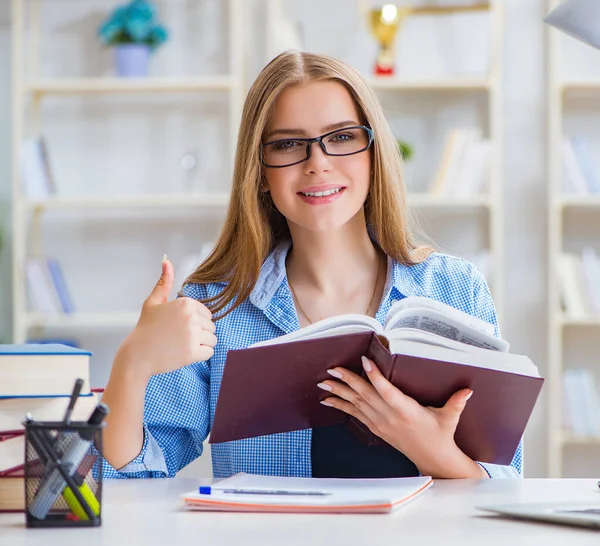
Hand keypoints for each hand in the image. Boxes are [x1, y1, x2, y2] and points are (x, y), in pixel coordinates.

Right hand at [116, 257, 216, 378]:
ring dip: (200, 344)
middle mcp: (191, 317)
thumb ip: (164, 282)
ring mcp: (192, 335)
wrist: (137, 355)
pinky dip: (200, 355)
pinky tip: (184, 353)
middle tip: (178, 337)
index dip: (195, 321)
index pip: (207, 313)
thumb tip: (166, 260)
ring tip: (181, 345)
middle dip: (199, 333)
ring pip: (212, 339)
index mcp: (185, 303)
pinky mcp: (193, 353)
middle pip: (211, 326)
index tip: (178, 326)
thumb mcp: (154, 302)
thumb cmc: (146, 328)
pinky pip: (209, 352)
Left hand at [318, 356, 487, 478]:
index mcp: (406, 411)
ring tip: (323, 382)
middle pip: (365, 395)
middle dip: (347, 381)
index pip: (387, 391)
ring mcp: (380, 423)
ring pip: (356, 404)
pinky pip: (354, 415)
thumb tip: (468, 390)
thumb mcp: (449, 418)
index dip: (375, 376)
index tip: (364, 361)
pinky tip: (328, 400)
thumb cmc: (441, 435)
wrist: (432, 459)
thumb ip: (457, 402)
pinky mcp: (375, 428)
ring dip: (339, 393)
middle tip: (332, 369)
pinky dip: (341, 406)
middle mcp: (389, 417)